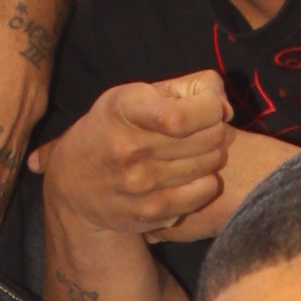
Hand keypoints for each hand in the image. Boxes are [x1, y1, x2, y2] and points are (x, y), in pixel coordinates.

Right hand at [33, 73, 235, 244]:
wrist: (73, 185)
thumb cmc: (114, 129)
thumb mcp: (136, 95)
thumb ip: (187, 88)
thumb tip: (226, 109)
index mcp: (123, 110)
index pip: (181, 115)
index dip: (210, 107)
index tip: (208, 106)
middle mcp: (128, 149)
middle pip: (206, 137)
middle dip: (214, 128)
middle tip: (203, 129)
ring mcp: (140, 185)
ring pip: (209, 163)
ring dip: (211, 154)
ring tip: (194, 151)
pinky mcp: (151, 211)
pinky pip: (204, 191)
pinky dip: (207, 180)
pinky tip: (192, 175)